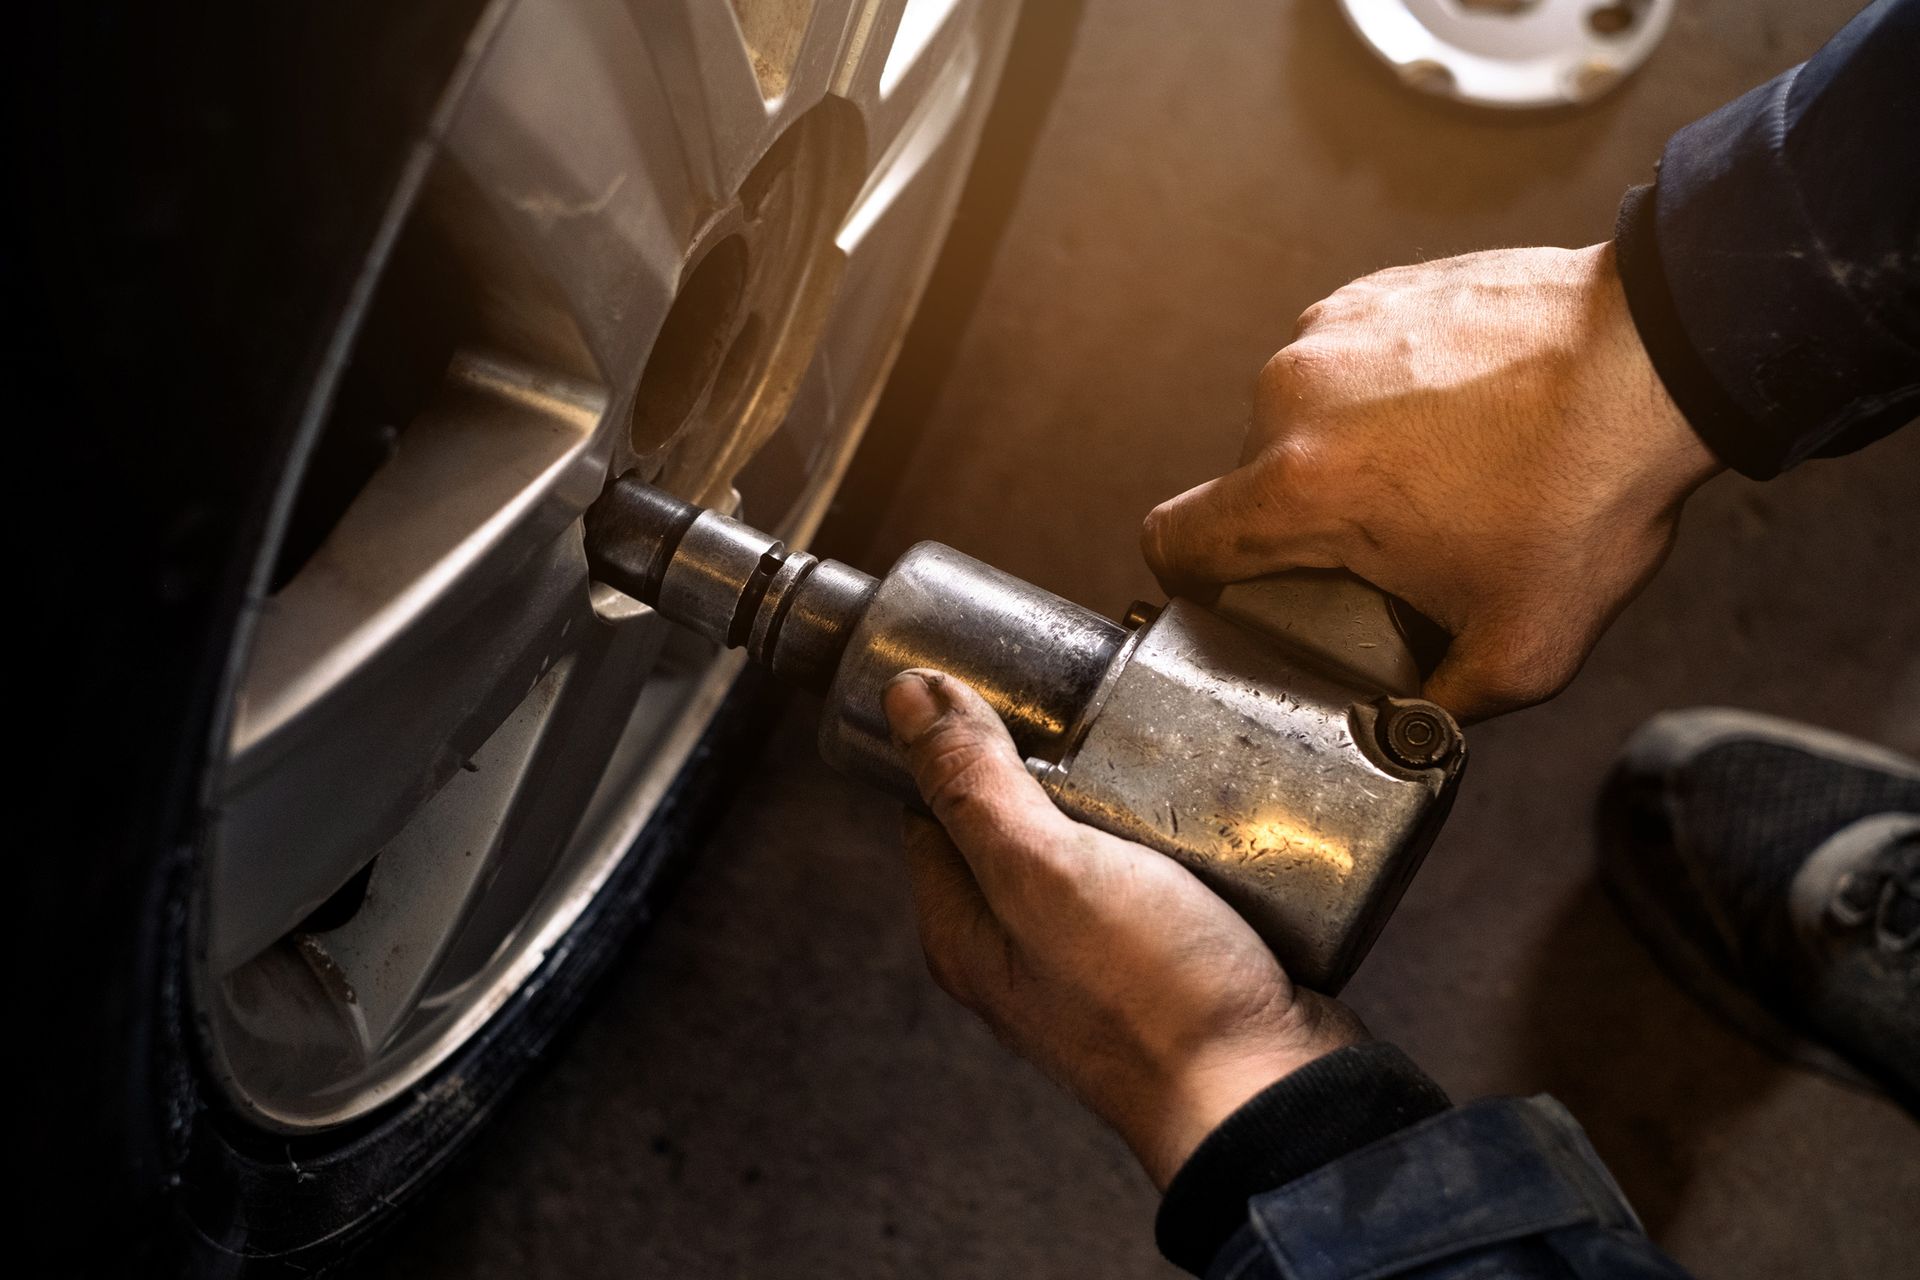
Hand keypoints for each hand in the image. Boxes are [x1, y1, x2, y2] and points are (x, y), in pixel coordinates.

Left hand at [882, 669, 1365, 1187]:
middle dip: (1051, 761)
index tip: (992, 682)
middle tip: (1089, 702)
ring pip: (1098, 851)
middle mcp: (1024, 954)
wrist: (1271, 1097)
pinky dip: (1182, 839)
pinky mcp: (1175, 965)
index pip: (934, 814)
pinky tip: (1209, 804)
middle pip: (1018, 827)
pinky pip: (1166, 882)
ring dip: (1124, 798)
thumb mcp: (1043, 870)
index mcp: (968, 934)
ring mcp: (1101, 964)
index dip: (953, 744)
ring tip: (1154, 742)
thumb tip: (905, 699)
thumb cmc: (1148, 999)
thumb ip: (973, 788)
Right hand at [1142, 243, 1721, 722]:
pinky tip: (1454, 418)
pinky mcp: (1374, 291)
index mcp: (1299, 488)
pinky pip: (1342, 362)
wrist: (1661, 358)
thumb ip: (1438, 711)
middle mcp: (1291, 396)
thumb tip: (1404, 730)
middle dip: (1300, 526)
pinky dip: (1379, 396)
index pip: (1172, 541)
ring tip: (1434, 475)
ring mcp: (1330, 330)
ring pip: (1294, 422)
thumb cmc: (1590, 492)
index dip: (1193, 583)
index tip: (1240, 596)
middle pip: (1246, 486)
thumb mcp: (1523, 650)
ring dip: (1339, 456)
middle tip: (1387, 549)